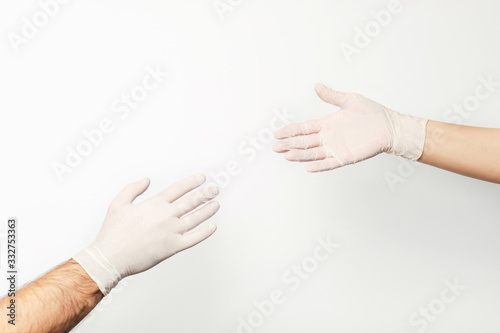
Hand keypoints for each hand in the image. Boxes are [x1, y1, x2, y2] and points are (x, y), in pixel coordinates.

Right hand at [73, 175, 219, 294]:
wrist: (111, 257)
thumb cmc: (112, 232)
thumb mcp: (118, 203)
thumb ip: (133, 188)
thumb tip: (147, 180)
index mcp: (154, 204)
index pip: (178, 188)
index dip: (192, 182)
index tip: (202, 179)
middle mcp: (166, 215)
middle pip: (191, 201)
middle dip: (206, 194)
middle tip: (215, 189)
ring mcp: (171, 231)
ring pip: (196, 218)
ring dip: (208, 210)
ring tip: (216, 204)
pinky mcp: (173, 247)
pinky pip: (194, 238)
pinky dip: (205, 232)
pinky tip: (213, 226)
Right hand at [273, 83, 427, 172]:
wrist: (389, 127)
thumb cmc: (372, 113)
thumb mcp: (350, 100)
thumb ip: (332, 96)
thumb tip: (317, 86)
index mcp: (327, 123)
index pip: (304, 128)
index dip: (291, 131)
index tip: (278, 133)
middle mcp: (328, 137)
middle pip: (304, 142)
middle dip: (289, 144)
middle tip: (276, 146)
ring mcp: (336, 148)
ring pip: (313, 153)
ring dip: (300, 155)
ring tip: (287, 156)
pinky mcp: (345, 157)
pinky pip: (329, 163)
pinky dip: (319, 166)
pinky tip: (308, 167)